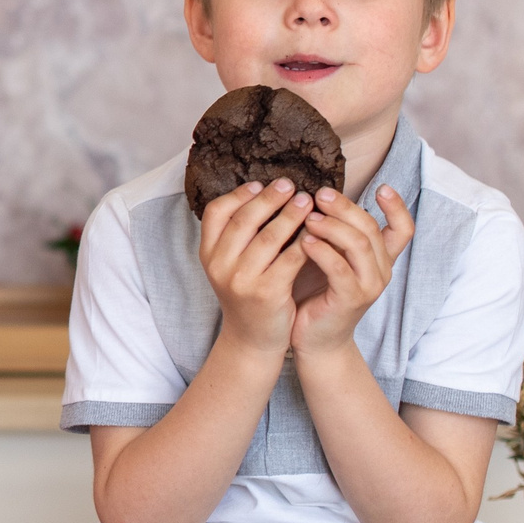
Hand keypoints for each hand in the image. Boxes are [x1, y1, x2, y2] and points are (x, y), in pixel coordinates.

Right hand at [199, 179, 310, 358]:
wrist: (252, 339)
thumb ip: (236, 236)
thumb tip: (261, 194)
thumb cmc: (247, 294)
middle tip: (290, 185)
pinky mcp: (267, 292)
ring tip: (307, 201)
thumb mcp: (229, 265)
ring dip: (291, 215)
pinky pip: (290, 259)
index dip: (238, 195)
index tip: (260, 183)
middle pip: (244, 220)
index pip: (215, 212)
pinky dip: (305, 242)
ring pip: (269, 237)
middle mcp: (219, 265)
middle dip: (269, 198)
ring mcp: (241, 280)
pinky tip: (316, 232)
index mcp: (208, 253)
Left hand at [292, 184, 413, 357]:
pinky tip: (304, 241)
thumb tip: (319, 194)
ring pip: (359, 244)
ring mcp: (369, 286)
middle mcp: (381, 270)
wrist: (315, 338)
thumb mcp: (330, 256)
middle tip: (319, 194)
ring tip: (308, 217)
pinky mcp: (351, 299)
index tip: (382, 187)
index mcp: (380, 257)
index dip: (398, 206)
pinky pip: (340, 268)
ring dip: (332, 226)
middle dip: (345, 207)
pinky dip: (322, 251)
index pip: (403, 229)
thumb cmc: (317, 291)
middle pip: (372, 228)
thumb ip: (334, 232)